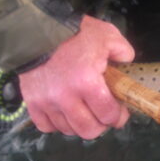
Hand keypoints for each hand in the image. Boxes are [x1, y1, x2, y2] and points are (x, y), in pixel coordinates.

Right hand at [19, 15, 134, 138]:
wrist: (38, 30)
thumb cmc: (75, 33)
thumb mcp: (107, 35)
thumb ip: (124, 52)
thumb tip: (127, 64)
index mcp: (86, 82)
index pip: (108, 115)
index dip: (118, 116)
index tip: (119, 111)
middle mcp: (65, 97)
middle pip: (89, 130)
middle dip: (100, 124)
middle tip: (102, 114)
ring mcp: (46, 101)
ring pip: (68, 130)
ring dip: (79, 123)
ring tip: (84, 110)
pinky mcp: (31, 102)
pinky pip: (46, 126)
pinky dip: (57, 123)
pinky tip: (65, 112)